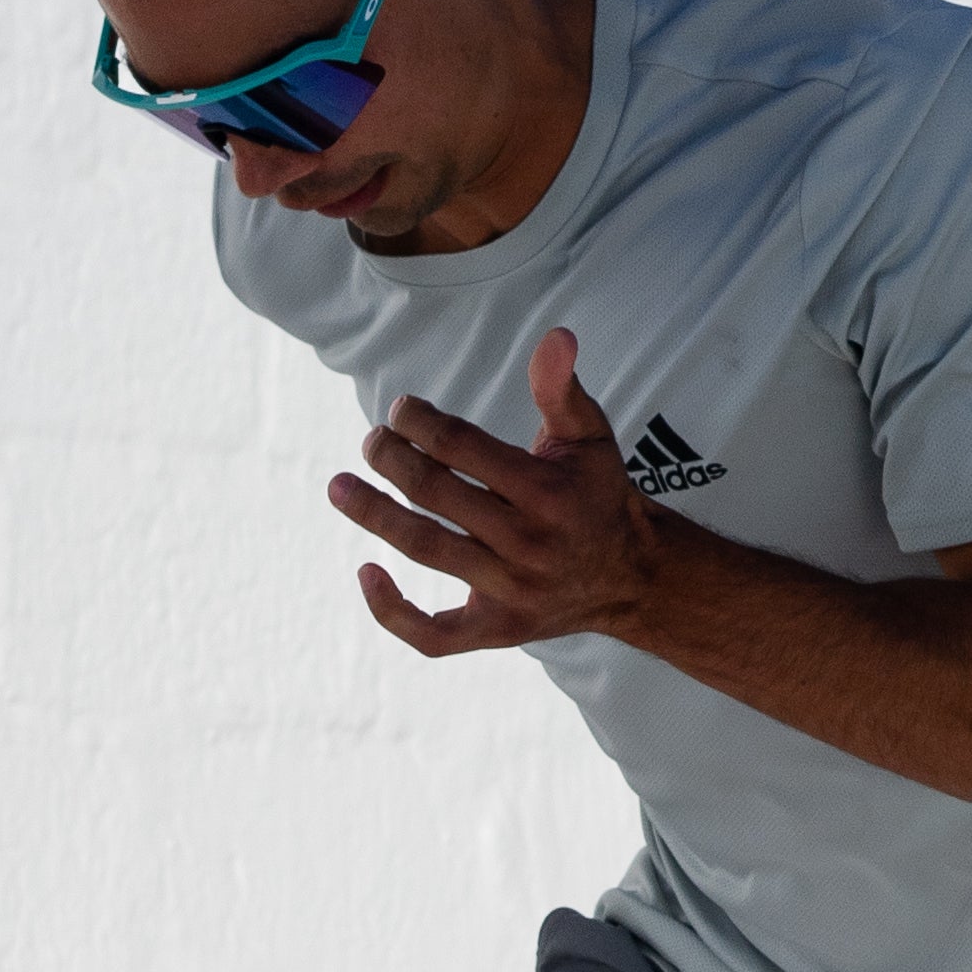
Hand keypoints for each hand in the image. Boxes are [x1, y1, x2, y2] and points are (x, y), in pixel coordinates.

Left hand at [329, 323, 660, 657]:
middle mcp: (527, 544)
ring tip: (339, 487)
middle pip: (436, 494)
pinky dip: (393, 612)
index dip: (420, 422)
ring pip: (427, 551)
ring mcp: (511, 592)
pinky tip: (365, 572)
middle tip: (371, 442)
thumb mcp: (590, 437)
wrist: (631, 577)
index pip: (461, 447)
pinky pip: (434, 635)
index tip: (401, 410)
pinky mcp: (498, 630)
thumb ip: (562, 388)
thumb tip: (556, 335)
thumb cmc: (599, 494)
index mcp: (546, 492)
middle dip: (391, 460)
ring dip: (374, 516)